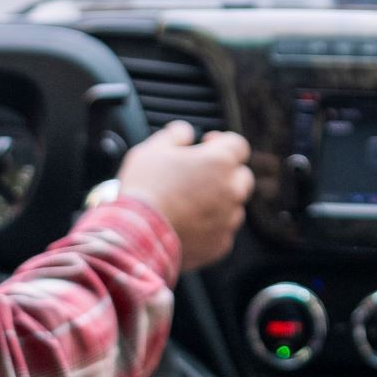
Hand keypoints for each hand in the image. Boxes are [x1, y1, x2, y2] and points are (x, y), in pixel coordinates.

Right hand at [115, 120, 254, 269]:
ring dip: (219, 201)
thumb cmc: (144, 189)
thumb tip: (186, 132)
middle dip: (224, 173)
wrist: (135, 235)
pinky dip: (211, 227)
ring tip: (190, 203)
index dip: (221, 142)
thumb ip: (176, 133)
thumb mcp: (153, 148)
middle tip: (198, 176)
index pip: (238, 145)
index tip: (206, 145)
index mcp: (220, 161)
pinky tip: (189, 224)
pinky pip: (223, 231)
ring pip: (234, 205)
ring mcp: (228, 219)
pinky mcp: (220, 244)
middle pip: (241, 176)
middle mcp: (231, 190)